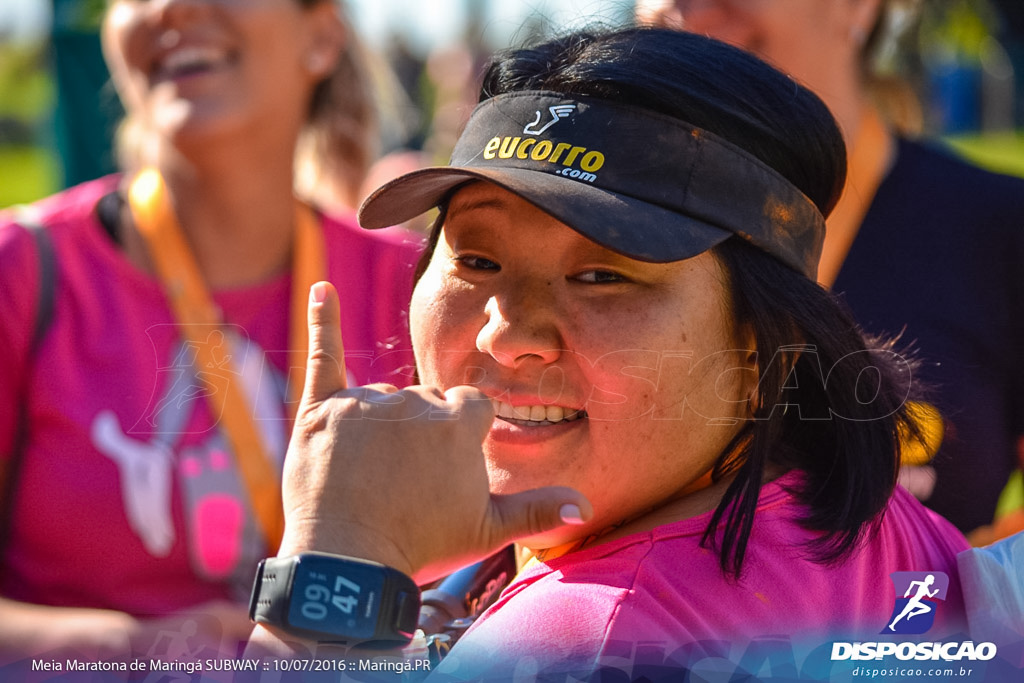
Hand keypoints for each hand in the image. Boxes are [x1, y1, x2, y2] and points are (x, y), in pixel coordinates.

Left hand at [279, 282, 591, 582]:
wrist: (348, 566)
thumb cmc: (422, 546)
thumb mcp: (487, 530)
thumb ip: (536, 508)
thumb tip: (584, 505)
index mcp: (459, 421)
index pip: (470, 407)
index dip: (461, 438)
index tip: (447, 470)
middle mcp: (414, 401)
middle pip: (425, 399)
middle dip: (421, 431)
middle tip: (407, 480)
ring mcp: (365, 403)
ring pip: (382, 397)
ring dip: (381, 423)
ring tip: (372, 474)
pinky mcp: (322, 410)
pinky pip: (324, 356)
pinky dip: (321, 320)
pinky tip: (322, 287)